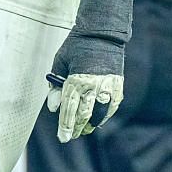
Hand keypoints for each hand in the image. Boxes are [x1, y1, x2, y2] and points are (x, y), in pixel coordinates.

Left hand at [45, 25, 126, 141]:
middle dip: (76, 128)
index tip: (63, 138)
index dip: (65, 125)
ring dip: (90, 124)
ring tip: (83, 130)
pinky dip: (104, 115)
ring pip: (99, 114)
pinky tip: (97, 119)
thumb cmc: (76, 47)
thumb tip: (54, 108)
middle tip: (71, 136)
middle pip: (83, 114)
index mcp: (76, 80)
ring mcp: (107, 86)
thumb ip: (55, 86)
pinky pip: (111, 106)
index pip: (69, 109)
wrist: (102, 34)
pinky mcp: (118, 85)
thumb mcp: (60, 63)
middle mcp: (93, 85)